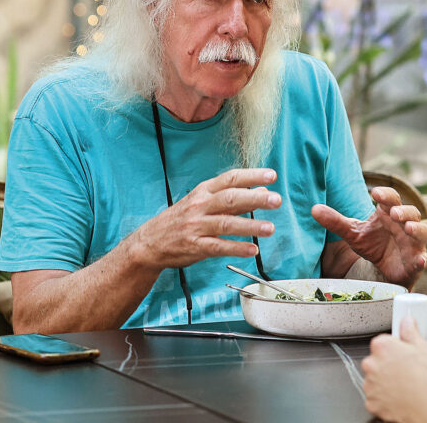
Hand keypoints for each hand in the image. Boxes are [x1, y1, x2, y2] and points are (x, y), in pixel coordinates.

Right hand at [128, 168, 280, 269]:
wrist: (149, 242)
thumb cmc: (180, 219)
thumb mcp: (201, 201)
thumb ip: (230, 197)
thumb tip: (262, 192)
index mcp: (203, 192)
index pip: (230, 179)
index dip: (252, 176)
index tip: (272, 175)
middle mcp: (200, 206)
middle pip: (230, 199)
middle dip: (255, 199)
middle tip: (277, 200)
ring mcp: (196, 226)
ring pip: (226, 224)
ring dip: (250, 226)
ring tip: (270, 228)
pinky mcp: (195, 246)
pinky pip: (218, 247)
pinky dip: (236, 248)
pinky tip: (252, 250)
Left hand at [312, 186, 426, 286]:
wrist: (383, 270)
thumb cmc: (372, 245)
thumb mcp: (352, 233)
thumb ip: (335, 221)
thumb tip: (313, 209)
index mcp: (388, 214)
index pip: (391, 199)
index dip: (386, 195)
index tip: (375, 193)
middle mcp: (404, 225)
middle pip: (411, 212)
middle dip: (403, 211)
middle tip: (393, 213)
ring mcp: (412, 243)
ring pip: (421, 231)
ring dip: (417, 229)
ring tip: (408, 228)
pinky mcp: (416, 262)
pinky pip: (423, 259)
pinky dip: (423, 259)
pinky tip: (421, 260)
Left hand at [362, 316, 426, 422]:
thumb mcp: (423, 348)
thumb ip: (410, 331)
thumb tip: (406, 321)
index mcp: (382, 347)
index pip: (382, 343)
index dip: (395, 349)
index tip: (402, 354)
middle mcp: (371, 364)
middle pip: (376, 361)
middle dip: (388, 366)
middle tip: (406, 371)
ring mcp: (370, 385)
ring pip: (375, 380)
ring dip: (385, 382)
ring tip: (405, 386)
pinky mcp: (372, 403)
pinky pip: (375, 398)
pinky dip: (384, 399)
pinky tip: (399, 397)